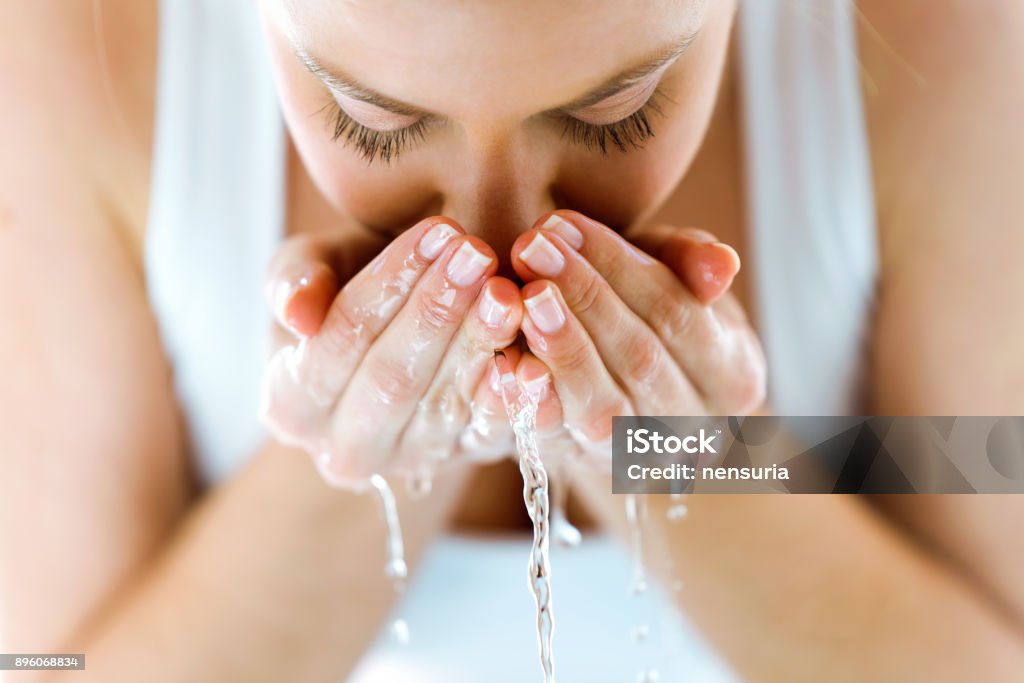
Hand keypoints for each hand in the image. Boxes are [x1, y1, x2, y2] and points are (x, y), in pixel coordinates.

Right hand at [259, 218, 523, 488]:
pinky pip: (493, 433)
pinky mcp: (466, 458)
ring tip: (508, 289)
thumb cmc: (349, 287)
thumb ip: (293, 279)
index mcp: (291, 406)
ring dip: (480, 343)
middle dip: (436, 311)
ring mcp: (410, 461)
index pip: (341, 339)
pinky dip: (514, 397)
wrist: (401, 330)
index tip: (434, 231)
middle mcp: (346, 450)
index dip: (388, 284)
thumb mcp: (311, 268)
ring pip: (445, 404)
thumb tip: (298, 316)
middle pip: (392, 379)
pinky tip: (532, 357)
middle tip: (477, 254)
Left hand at [507, 210, 766, 465]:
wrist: (619, 388)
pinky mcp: (583, 469)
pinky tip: (504, 364)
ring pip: (603, 407)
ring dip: (560, 348)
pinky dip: (531, 402)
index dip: (618, 267)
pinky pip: (559, 441)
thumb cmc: (645, 312)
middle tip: (530, 247)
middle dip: (582, 296)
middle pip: (640, 358)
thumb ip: (691, 260)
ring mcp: (641, 458)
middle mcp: (695, 427)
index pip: (678, 314)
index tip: (562, 223)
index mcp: (733, 375)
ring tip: (522, 297)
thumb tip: (722, 265)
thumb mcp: (672, 275)